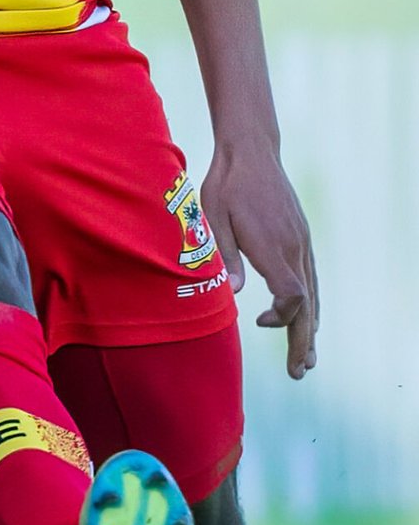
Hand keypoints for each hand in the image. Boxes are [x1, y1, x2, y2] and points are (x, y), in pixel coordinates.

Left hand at [201, 139, 318, 377]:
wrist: (251, 152)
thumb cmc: (225, 185)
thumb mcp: (212, 217)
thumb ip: (223, 256)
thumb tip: (231, 294)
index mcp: (273, 246)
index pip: (292, 295)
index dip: (281, 317)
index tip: (257, 320)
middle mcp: (294, 247)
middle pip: (307, 304)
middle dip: (302, 340)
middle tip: (299, 371)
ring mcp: (302, 242)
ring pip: (313, 293)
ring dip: (309, 328)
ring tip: (307, 359)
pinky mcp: (301, 237)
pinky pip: (310, 278)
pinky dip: (310, 304)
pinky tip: (307, 320)